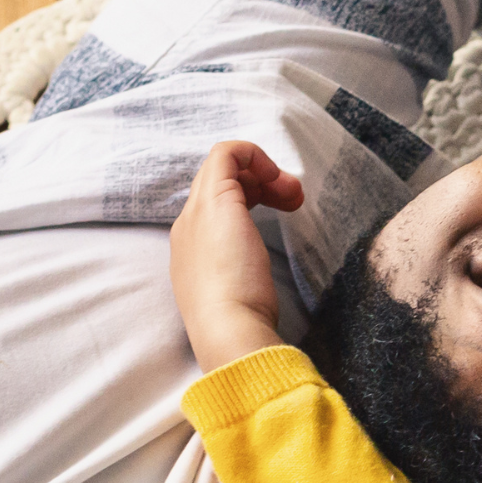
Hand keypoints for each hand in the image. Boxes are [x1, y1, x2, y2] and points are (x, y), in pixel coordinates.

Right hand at [170, 140, 303, 371]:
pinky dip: (254, 154)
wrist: (226, 329)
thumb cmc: (240, 321)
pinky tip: (279, 180)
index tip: (283, 210)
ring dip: (263, 171)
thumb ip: (243, 276)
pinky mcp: (217, 201)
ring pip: (222, 165)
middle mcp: (188, 225)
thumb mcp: (240, 293)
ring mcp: (198, 212)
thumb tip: (255, 278)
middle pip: (218, 181)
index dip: (251, 196)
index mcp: (192, 248)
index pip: (215, 205)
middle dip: (260, 181)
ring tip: (292, 194)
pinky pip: (226, 153)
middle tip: (292, 200)